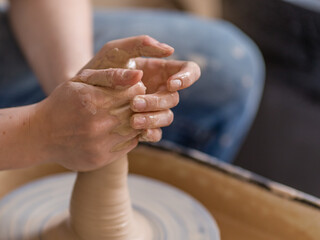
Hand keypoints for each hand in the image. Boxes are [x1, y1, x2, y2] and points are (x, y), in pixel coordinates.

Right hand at [32, 68, 144, 171]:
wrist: (41, 135)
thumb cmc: (64, 102)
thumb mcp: (82, 81)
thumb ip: (111, 75)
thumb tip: (139, 75)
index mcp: (94, 100)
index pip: (135, 93)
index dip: (137, 90)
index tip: (132, 89)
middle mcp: (98, 124)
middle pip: (136, 112)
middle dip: (138, 106)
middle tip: (131, 103)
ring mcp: (100, 144)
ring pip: (135, 129)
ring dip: (135, 121)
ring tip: (123, 115)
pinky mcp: (101, 159)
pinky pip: (129, 145)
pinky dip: (129, 136)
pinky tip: (119, 129)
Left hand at [83, 35, 200, 141]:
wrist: (81, 95)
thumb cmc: (99, 68)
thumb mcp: (115, 51)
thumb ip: (139, 44)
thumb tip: (170, 50)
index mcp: (160, 70)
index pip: (188, 71)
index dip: (187, 78)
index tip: (171, 84)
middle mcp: (160, 89)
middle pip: (174, 97)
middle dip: (157, 101)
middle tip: (135, 103)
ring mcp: (153, 109)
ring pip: (167, 116)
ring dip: (154, 119)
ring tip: (133, 120)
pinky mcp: (145, 125)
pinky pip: (156, 133)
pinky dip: (151, 133)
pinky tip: (140, 133)